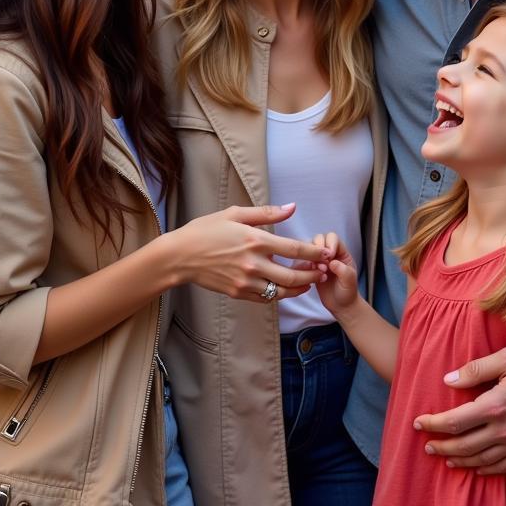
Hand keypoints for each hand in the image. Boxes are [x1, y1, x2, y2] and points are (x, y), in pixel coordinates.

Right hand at [170, 203, 330, 301]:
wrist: (180, 256)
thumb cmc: (206, 230)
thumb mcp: (235, 214)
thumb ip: (267, 213)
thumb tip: (292, 207)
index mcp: (255, 240)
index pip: (293, 249)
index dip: (314, 252)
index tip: (326, 253)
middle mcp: (253, 263)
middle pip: (292, 275)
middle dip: (312, 275)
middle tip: (323, 272)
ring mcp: (245, 281)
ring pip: (281, 291)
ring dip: (299, 288)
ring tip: (309, 282)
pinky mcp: (238, 293)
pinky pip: (265, 298)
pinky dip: (278, 294)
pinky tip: (284, 287)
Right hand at [311, 232, 360, 317]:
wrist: (341, 307)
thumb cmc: (348, 293)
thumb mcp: (350, 282)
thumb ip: (344, 271)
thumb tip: (333, 262)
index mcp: (341, 253)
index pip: (332, 238)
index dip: (329, 244)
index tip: (330, 258)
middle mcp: (329, 254)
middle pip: (318, 239)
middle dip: (317, 250)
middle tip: (322, 266)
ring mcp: (319, 261)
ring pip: (308, 249)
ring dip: (310, 258)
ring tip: (317, 271)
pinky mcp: (310, 269)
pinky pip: (302, 261)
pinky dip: (303, 266)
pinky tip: (310, 276)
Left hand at [413, 347, 505, 473]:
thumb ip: (477, 369)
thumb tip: (448, 380)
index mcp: (495, 405)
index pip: (454, 421)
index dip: (433, 423)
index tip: (418, 422)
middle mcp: (504, 430)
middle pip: (464, 445)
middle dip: (441, 446)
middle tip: (426, 445)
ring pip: (481, 459)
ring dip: (459, 460)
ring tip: (445, 458)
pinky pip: (503, 467)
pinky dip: (485, 469)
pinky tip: (476, 467)